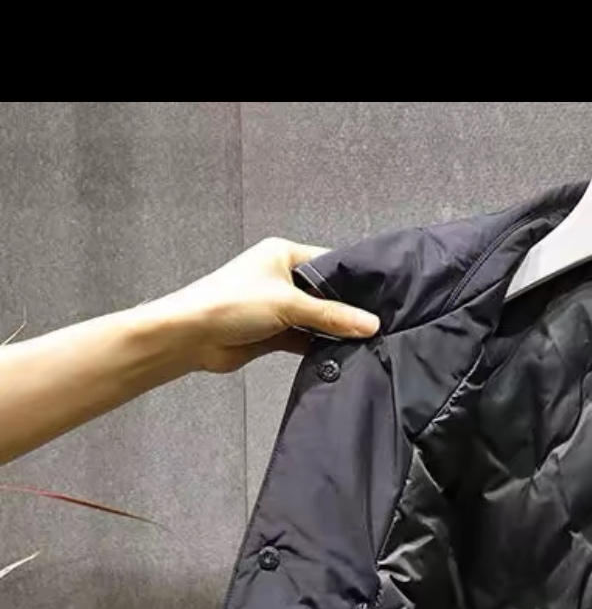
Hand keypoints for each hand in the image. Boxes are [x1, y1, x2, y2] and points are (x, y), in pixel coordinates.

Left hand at [168, 238, 379, 372]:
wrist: (192, 336)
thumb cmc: (232, 304)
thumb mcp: (289, 304)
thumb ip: (332, 315)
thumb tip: (370, 323)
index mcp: (284, 255)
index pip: (329, 263)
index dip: (354, 279)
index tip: (382, 295)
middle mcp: (281, 277)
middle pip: (324, 293)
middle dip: (346, 309)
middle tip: (379, 322)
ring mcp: (277, 306)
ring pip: (315, 318)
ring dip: (332, 330)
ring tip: (366, 341)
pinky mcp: (273, 332)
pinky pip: (304, 338)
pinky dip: (318, 346)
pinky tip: (340, 353)